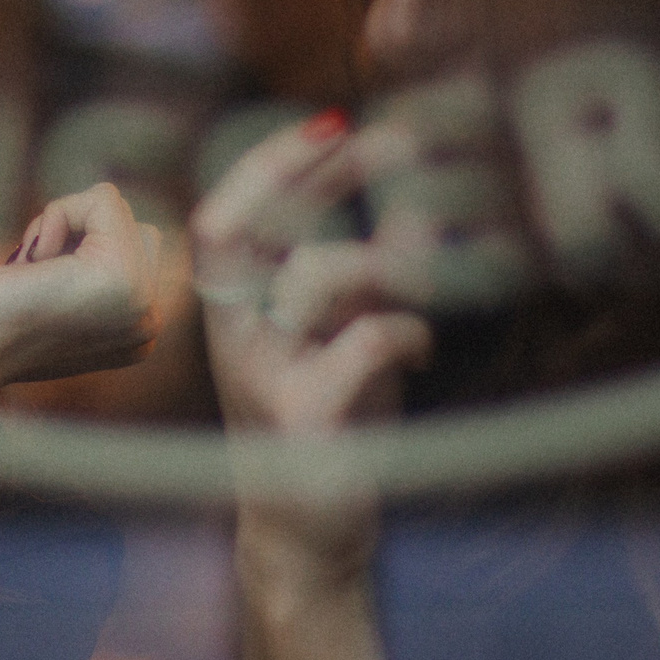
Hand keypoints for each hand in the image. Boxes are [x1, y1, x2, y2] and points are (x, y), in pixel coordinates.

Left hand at [0, 183, 165, 405]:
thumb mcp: (46, 293)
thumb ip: (84, 265)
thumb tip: (104, 204)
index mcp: (135, 336)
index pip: (131, 248)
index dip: (73, 249)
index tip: (35, 293)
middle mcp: (149, 326)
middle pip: (134, 225)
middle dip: (76, 233)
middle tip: (33, 281)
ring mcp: (141, 305)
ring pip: (118, 210)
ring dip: (61, 225)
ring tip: (31, 276)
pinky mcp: (122, 278)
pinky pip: (104, 198)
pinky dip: (57, 213)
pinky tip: (32, 265)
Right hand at [195, 115, 442, 659]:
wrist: (310, 540)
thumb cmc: (332, 427)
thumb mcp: (353, 341)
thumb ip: (374, 278)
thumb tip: (423, 206)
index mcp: (235, 312)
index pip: (229, 213)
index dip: (274, 160)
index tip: (332, 119)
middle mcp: (233, 339)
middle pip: (247, 227)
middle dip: (317, 172)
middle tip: (390, 139)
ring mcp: (260, 379)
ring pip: (315, 277)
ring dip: (386, 263)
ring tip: (430, 278)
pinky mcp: (302, 421)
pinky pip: (360, 342)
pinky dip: (405, 331)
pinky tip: (423, 352)